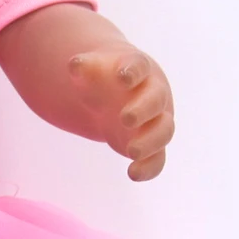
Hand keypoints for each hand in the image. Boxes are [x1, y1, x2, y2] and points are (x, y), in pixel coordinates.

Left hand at [67, 43, 174, 180]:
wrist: (115, 93)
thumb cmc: (103, 78)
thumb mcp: (91, 71)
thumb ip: (83, 67)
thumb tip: (74, 64)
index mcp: (138, 70)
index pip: (139, 66)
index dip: (132, 71)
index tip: (122, 77)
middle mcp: (153, 94)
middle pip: (156, 100)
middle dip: (143, 109)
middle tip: (126, 118)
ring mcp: (156, 120)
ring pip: (164, 130)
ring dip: (150, 141)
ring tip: (131, 151)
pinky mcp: (151, 144)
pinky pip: (158, 158)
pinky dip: (150, 167)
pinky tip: (133, 174)